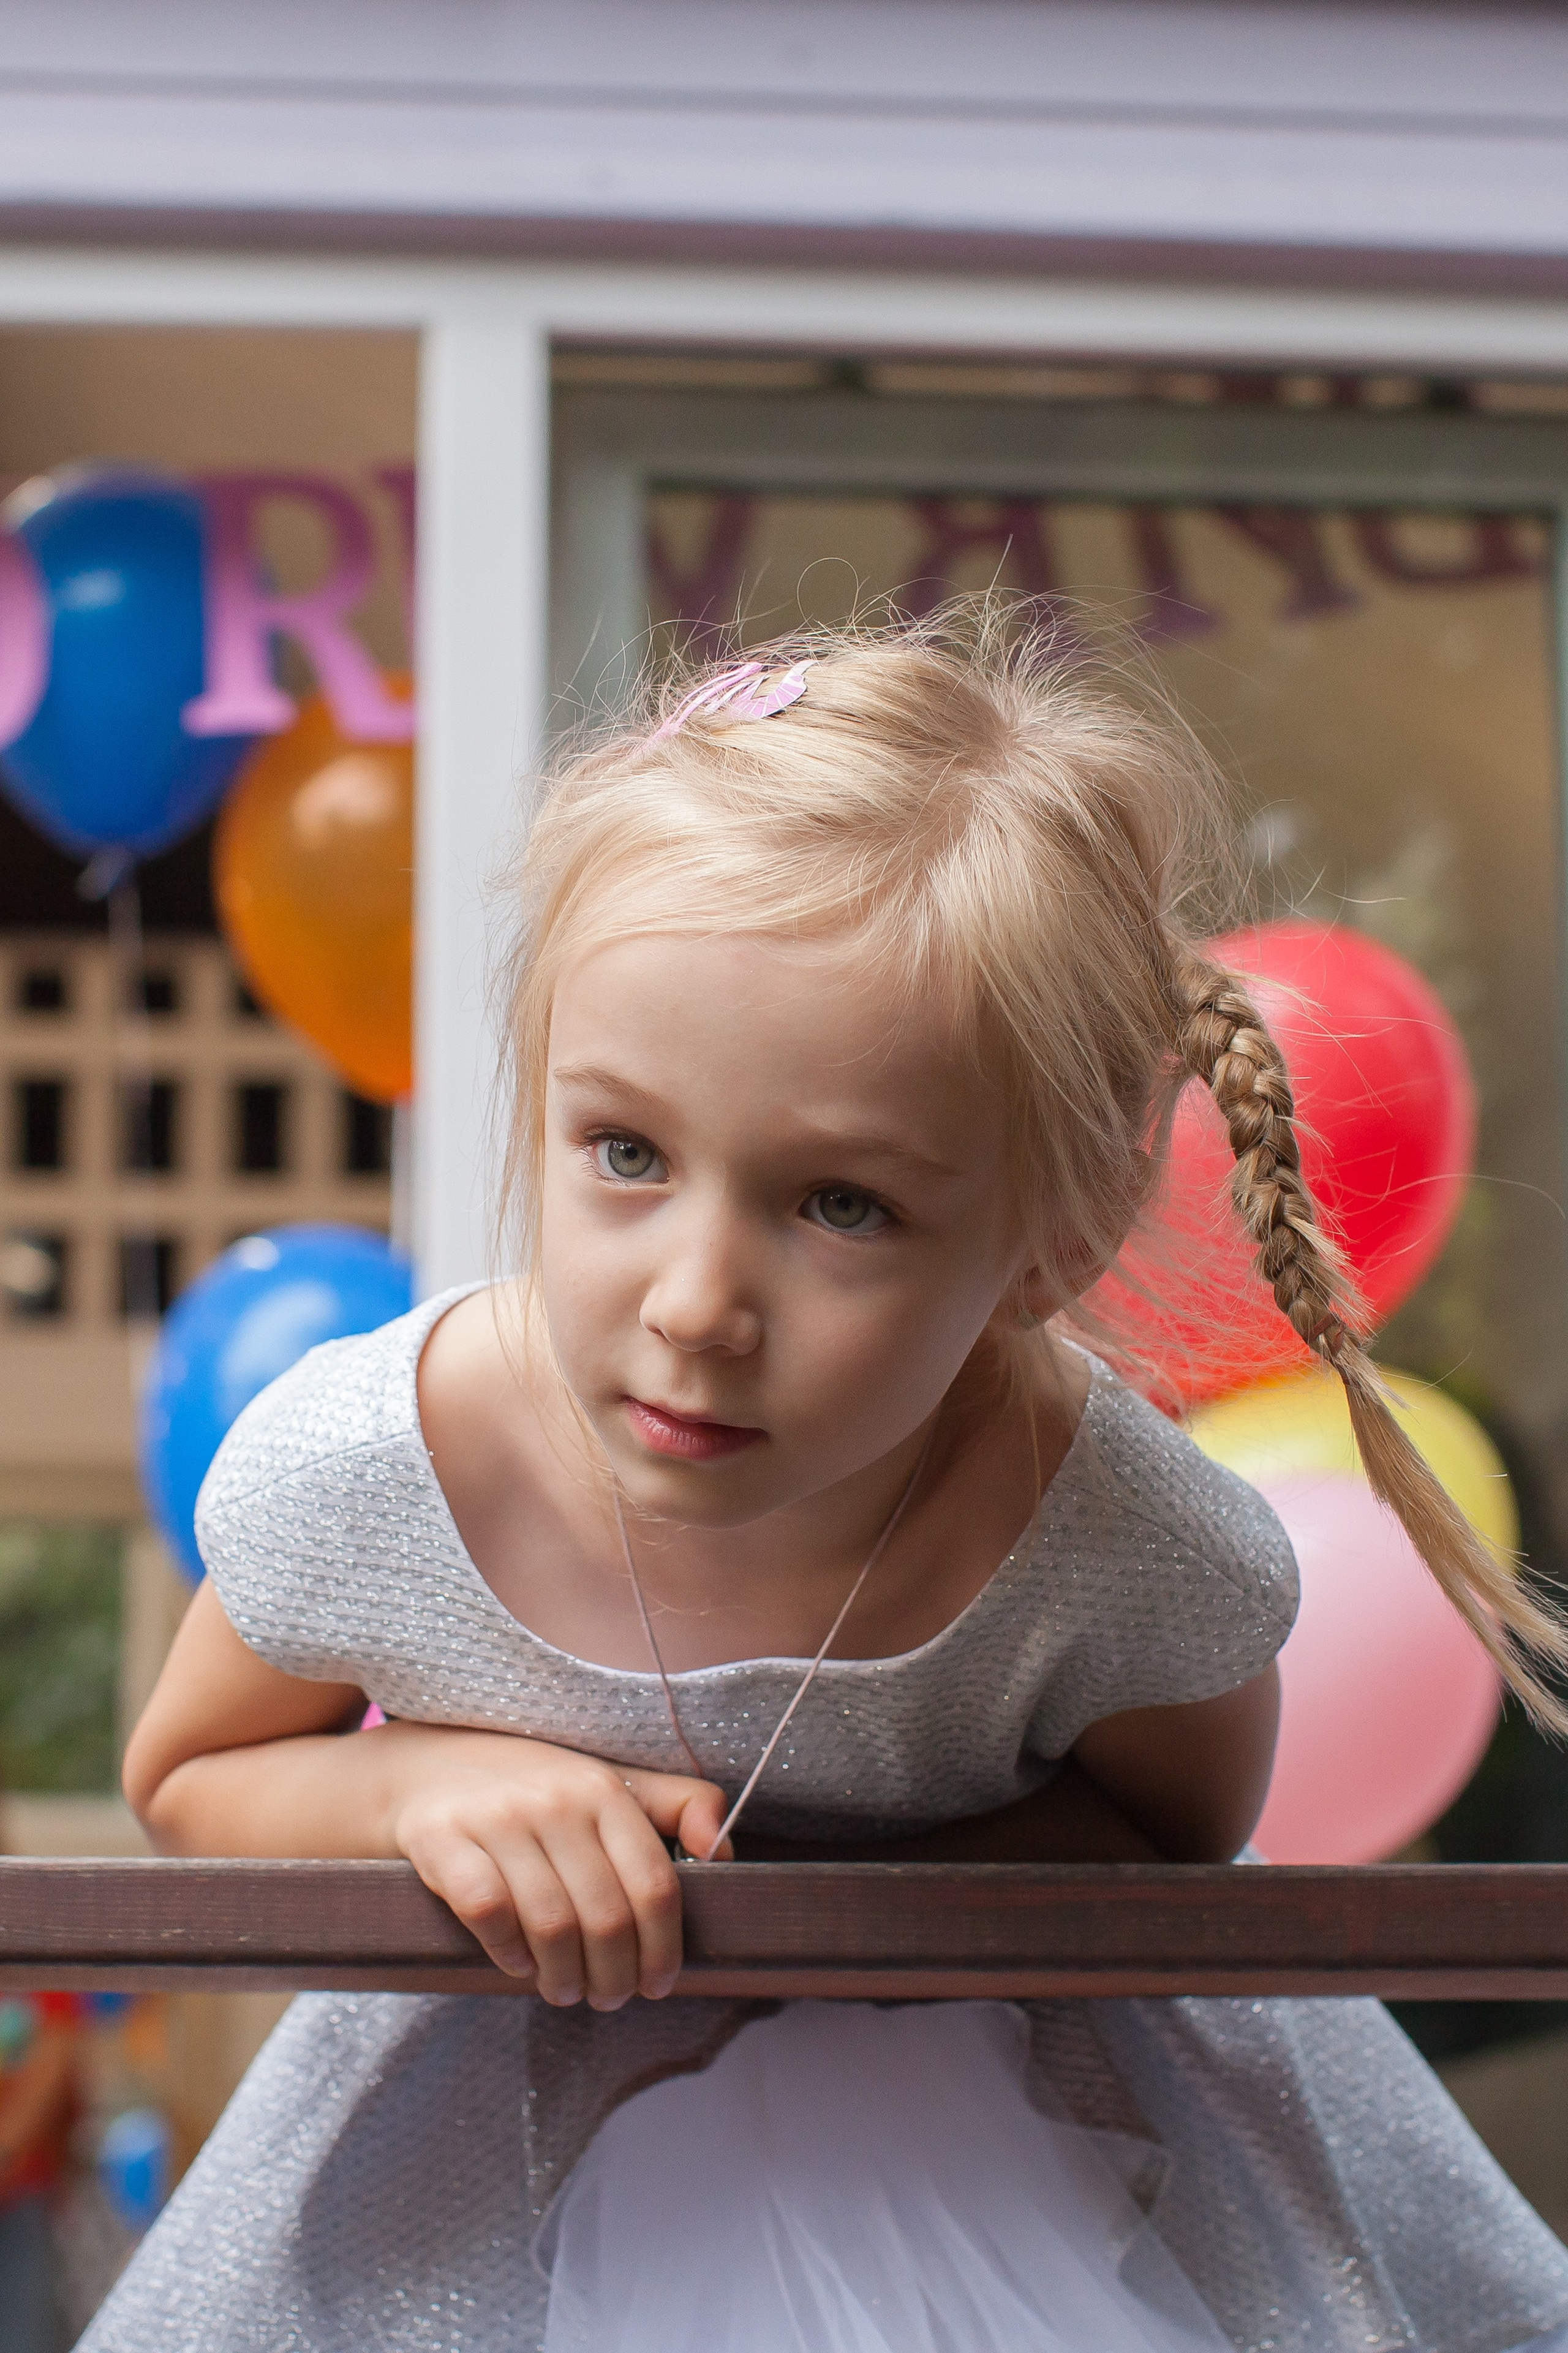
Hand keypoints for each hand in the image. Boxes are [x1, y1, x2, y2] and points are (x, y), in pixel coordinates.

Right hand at [381, 1722, 729, 2006]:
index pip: (654, 1885)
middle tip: (610, 1998)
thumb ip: (676, 1806)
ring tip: (566, 1991)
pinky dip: (509, 1953)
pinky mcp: (442, 1839)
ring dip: (564, 1977)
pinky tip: (517, 1963)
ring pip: (551, 1924)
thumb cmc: (535, 1789)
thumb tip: (724, 1851)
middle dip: (615, 1976)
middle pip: (606, 1917)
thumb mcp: (608, 1782)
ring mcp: (497, 1818)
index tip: (660, 1983)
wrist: (427, 1768)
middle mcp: (555, 1799)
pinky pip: (489, 1913)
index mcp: (604, 1789)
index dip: (664, 1948)